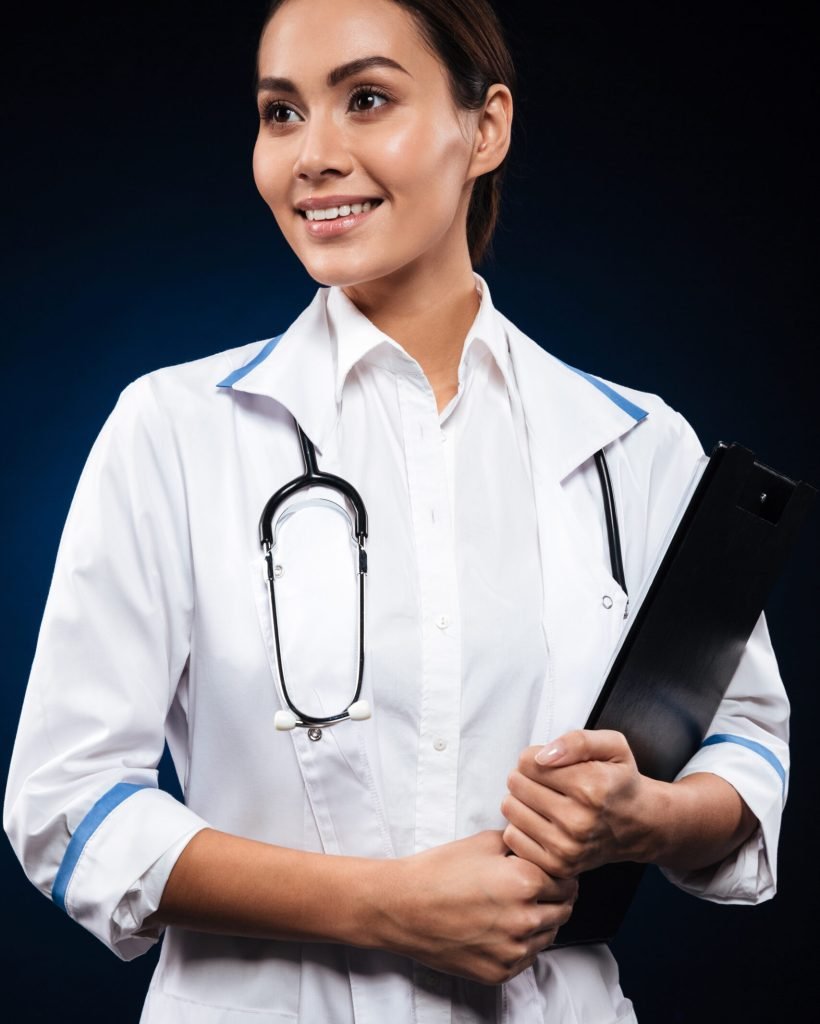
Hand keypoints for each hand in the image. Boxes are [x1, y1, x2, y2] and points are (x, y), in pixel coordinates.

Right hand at [377, 830, 576, 984]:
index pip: (567, 879)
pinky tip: (503, 926)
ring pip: (549, 935)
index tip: (551, 869)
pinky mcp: (500, 972)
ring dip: (543, 920)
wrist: (402, 907)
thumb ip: (519, 844)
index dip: (560, 872)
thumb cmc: (438, 872)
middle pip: (564, 909)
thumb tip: (538, 846)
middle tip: (539, 886)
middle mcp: (524, 919)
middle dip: (557, 895)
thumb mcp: (483, 841)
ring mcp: (513, 950)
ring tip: (518, 905)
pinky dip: (523, 942)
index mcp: (524, 882)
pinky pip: (528, 957)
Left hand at [501, 730, 662, 877]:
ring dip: (520, 800)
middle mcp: (578, 821)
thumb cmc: (620, 781)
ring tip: (540, 799)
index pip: (528, 762)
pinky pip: (512, 837)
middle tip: (544, 781)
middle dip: (525, 776)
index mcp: (591, 787)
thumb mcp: (612, 746)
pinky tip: (538, 820)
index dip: (534, 757)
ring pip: (510, 809)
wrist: (638, 824)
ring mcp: (567, 848)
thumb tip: (542, 756)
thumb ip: (577, 741)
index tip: (548, 763)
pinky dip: (520, 826)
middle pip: (516, 784)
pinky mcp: (557, 866)